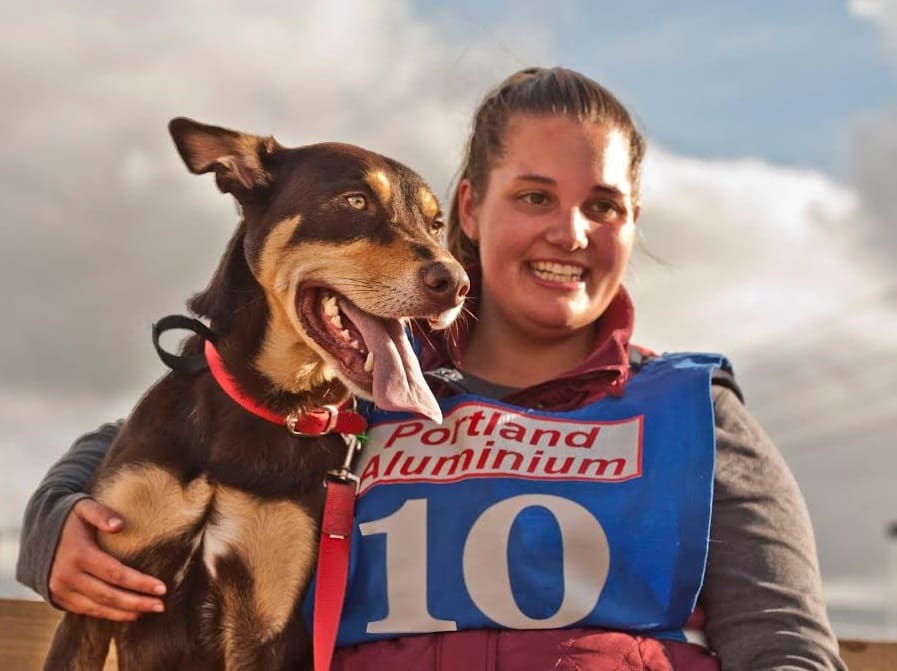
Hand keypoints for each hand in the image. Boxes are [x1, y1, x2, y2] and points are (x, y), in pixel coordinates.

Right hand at [48, 498, 166, 620]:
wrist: (38, 531)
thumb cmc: (70, 518)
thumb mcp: (85, 507)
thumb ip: (102, 514)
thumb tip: (119, 525)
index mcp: (78, 554)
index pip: (115, 574)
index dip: (139, 583)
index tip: (161, 588)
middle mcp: (67, 576)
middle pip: (108, 595)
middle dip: (137, 602)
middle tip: (161, 605)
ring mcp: (60, 589)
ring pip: (97, 607)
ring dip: (124, 612)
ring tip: (148, 611)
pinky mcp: (58, 597)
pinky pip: (85, 610)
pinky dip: (107, 614)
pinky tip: (127, 614)